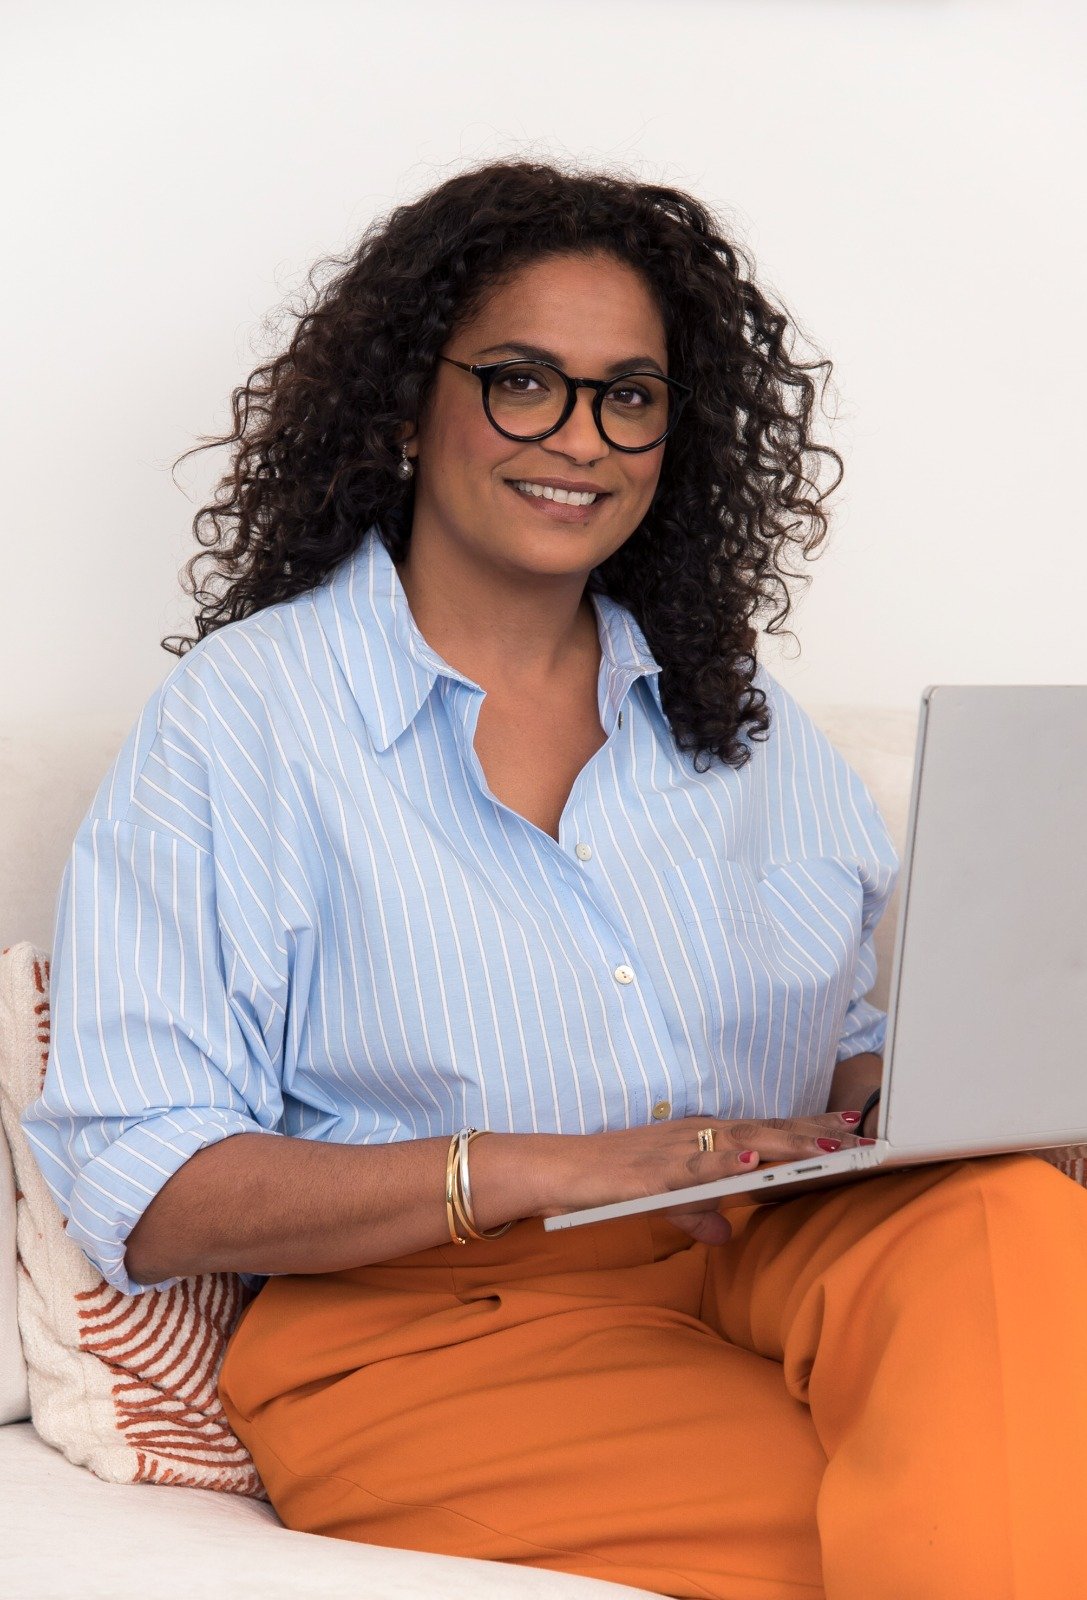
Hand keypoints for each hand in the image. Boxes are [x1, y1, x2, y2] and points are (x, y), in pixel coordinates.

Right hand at [537, 1111, 873, 1245]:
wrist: (563, 1171)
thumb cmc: (613, 1181)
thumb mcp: (666, 1202)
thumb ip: (699, 1214)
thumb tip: (726, 1234)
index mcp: (704, 1138)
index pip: (767, 1129)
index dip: (809, 1126)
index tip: (853, 1125)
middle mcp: (698, 1134)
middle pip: (767, 1130)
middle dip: (816, 1133)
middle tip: (862, 1136)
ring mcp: (679, 1147)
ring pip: (742, 1140)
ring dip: (785, 1142)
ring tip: (826, 1145)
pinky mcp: (657, 1170)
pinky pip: (697, 1165)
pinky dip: (726, 1160)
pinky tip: (753, 1161)